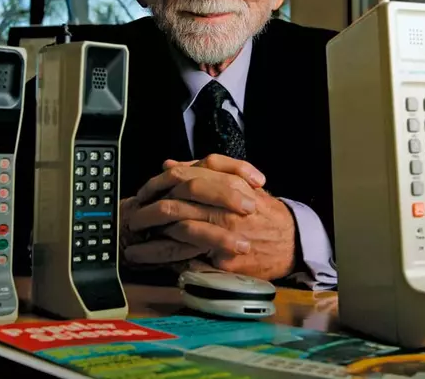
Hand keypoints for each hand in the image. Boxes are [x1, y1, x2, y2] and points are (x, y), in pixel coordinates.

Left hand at [123, 154, 296, 280]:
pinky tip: (146, 259)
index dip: (157, 184)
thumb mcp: (239, 183)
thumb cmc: (263, 212)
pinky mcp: (225, 258)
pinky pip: (188, 258)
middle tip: (133, 217)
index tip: (143, 193)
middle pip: (176, 202)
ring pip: (179, 230)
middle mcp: (225, 207)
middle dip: (148, 211)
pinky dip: (164, 258)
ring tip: (132, 244)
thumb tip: (169, 164)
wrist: (292, 241)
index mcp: (227, 184)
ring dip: (151, 238)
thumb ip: (205, 172)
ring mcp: (226, 233)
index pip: (183, 178)